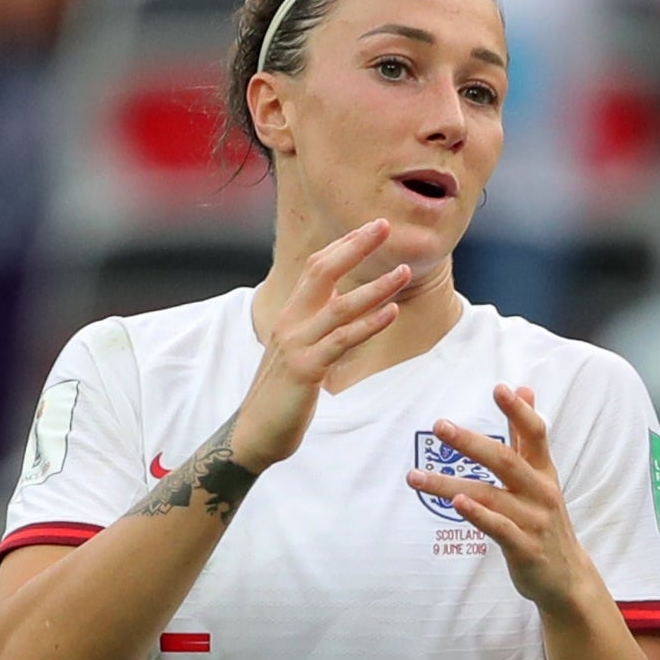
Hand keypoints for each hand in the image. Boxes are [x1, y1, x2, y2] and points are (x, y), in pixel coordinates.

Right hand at [233, 220, 410, 471]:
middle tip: (385, 226)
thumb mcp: (300, 350)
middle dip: (356, 247)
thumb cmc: (282, 392)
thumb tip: (340, 302)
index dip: (345, 244)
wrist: (254, 433)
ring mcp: (297, 344)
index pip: (317, 267)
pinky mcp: (306, 369)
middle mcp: (291, 322)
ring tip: (405, 271)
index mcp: (291, 315)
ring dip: (376, 287)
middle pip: (323, 272)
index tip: (372, 226)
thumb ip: (317, 324)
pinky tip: (393, 313)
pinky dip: (369, 324)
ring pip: (340, 306)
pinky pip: (342, 341)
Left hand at [406, 385, 593, 610]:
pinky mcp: (525, 549)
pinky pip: (499, 529)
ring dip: (450, 485)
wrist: (567, 576)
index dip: (519, 411)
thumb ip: (527, 436)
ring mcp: (534, 521)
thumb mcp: (542, 476)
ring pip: (490, 496)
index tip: (500, 388)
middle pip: (506, 461)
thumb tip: (525, 389)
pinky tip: (457, 504)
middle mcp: (541, 492)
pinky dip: (478, 516)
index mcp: (543, 472)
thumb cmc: (545, 520)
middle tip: (439, 426)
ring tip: (415, 477)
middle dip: (471, 442)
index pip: (535, 434)